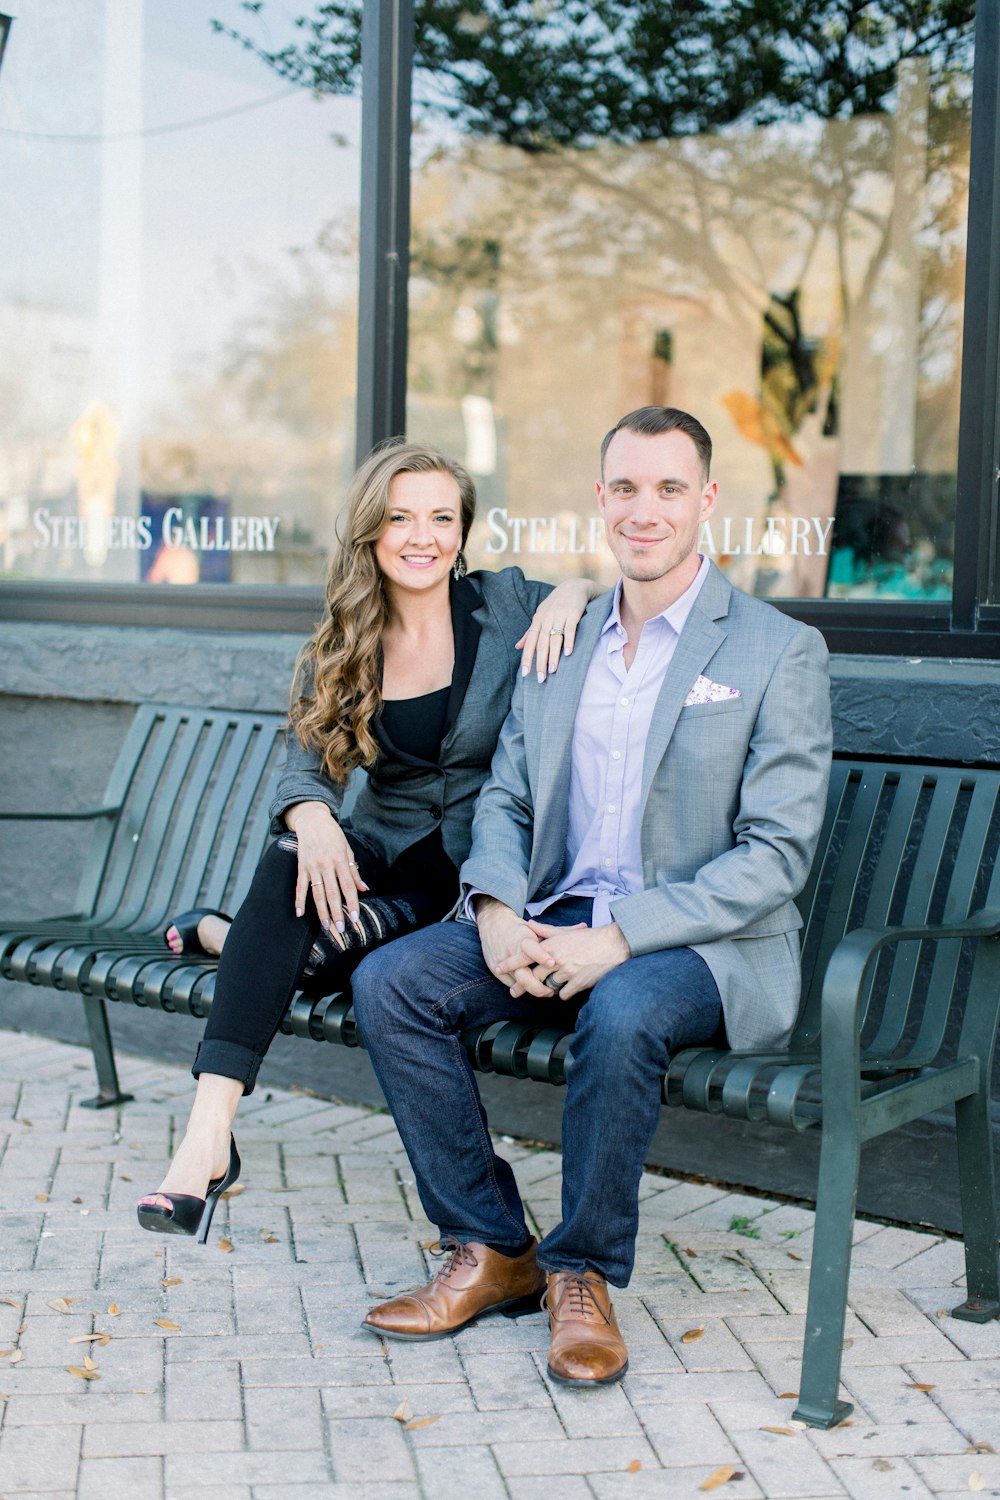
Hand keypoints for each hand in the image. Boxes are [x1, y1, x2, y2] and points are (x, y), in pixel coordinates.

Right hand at [284, 801, 368, 947]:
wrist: (312, 820)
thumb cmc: (333, 835)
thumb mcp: (347, 849)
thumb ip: (353, 871)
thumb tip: (364, 889)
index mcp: (339, 860)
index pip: (348, 886)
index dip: (353, 903)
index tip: (356, 918)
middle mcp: (326, 864)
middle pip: (333, 893)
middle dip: (337, 912)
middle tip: (341, 929)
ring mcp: (312, 866)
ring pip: (317, 893)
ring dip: (321, 911)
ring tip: (326, 926)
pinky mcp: (301, 867)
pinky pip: (300, 886)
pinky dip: (299, 900)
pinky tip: (300, 913)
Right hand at [473, 896, 550, 997]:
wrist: (494, 923)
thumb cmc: (520, 928)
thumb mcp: (538, 929)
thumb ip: (560, 931)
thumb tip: (584, 927)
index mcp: (523, 939)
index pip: (531, 949)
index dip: (541, 956)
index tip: (552, 963)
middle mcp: (511, 951)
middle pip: (523, 975)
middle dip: (538, 987)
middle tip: (551, 992)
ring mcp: (502, 961)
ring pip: (517, 983)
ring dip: (531, 990)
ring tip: (545, 993)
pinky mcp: (495, 968)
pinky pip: (510, 984)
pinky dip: (521, 988)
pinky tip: (531, 990)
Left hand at [516, 578, 593, 681]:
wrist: (574, 587)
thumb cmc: (556, 604)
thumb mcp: (541, 616)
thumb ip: (530, 632)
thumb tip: (518, 647)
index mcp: (538, 620)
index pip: (530, 642)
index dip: (527, 658)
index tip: (525, 674)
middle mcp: (547, 619)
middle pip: (542, 643)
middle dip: (540, 662)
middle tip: (541, 679)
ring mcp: (560, 616)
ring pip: (555, 639)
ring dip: (553, 656)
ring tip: (552, 671)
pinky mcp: (573, 614)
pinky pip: (570, 630)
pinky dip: (569, 641)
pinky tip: (568, 654)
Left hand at [517, 920, 630, 999]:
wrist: (613, 945)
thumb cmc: (589, 939)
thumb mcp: (566, 932)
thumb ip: (546, 931)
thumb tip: (530, 924)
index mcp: (552, 945)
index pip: (525, 954)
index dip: (510, 962)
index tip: (498, 967)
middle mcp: (556, 958)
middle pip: (533, 976)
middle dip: (523, 985)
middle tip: (515, 992)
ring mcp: (567, 971)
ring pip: (548, 986)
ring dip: (547, 989)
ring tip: (546, 989)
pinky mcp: (578, 983)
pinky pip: (563, 994)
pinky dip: (563, 994)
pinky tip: (566, 989)